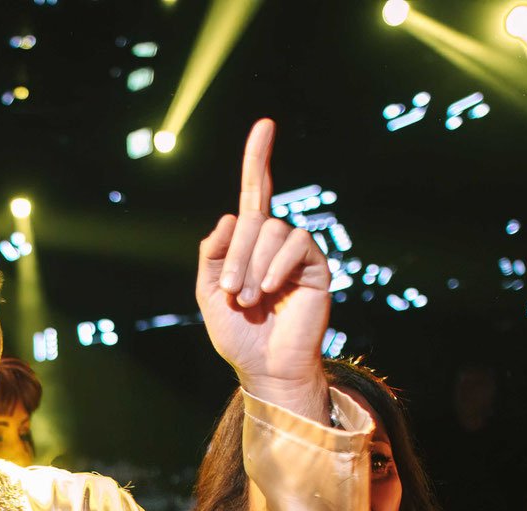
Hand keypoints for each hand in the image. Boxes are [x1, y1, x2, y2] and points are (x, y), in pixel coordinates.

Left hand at [194, 119, 333, 416]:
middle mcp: (274, 243)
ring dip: (253, 265)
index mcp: (247, 245)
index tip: (264, 126)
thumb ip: (211, 256)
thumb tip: (229, 218)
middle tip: (233, 293)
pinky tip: (271, 290)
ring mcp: (296, 253)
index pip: (254, 194)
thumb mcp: (210, 295)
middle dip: (236, 254)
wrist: (265, 368)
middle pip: (253, 218)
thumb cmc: (238, 337)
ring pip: (272, 230)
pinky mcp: (317, 266)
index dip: (258, 160)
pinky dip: (278, 265)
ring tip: (251, 299)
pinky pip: (297, 243)